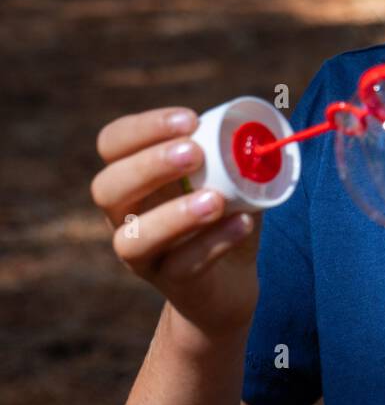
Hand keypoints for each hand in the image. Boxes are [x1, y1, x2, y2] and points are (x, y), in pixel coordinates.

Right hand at [91, 107, 261, 340]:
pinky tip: (242, 224)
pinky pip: (181, 267)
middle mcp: (125, 215)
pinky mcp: (171, 284)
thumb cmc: (224, 215)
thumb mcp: (228, 177)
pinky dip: (213, 243)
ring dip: (174, 214)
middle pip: (107, 188)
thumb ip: (233, 153)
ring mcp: (143, 255)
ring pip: (132, 238)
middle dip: (149, 165)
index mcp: (133, 178)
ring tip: (215, 199)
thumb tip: (257, 129)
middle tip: (194, 153)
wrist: (231, 281)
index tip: (189, 120)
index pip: (112, 143)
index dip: (142, 128)